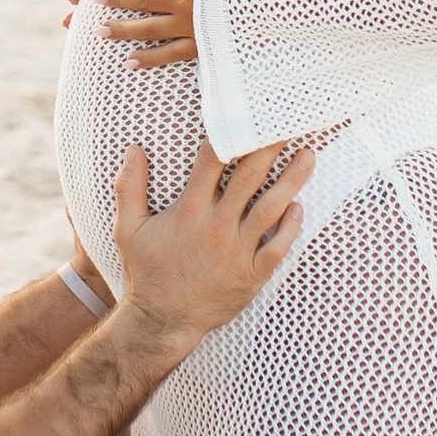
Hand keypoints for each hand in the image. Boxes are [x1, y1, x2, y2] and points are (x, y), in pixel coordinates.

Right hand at [111, 136, 312, 352]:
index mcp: (189, 210)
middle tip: (287, 123)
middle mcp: (217, 226)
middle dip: (270, 147)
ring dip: (292, 180)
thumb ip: (129, 187)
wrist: (163, 320)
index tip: (245, 114)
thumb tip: (134, 150)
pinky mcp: (252, 274)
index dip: (229, 134)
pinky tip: (298, 206)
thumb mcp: (128, 229)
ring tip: (308, 156)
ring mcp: (237, 250)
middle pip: (250, 176)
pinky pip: (278, 247)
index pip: (213, 161)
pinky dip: (290, 226)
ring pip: (271, 207)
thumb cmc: (147, 272)